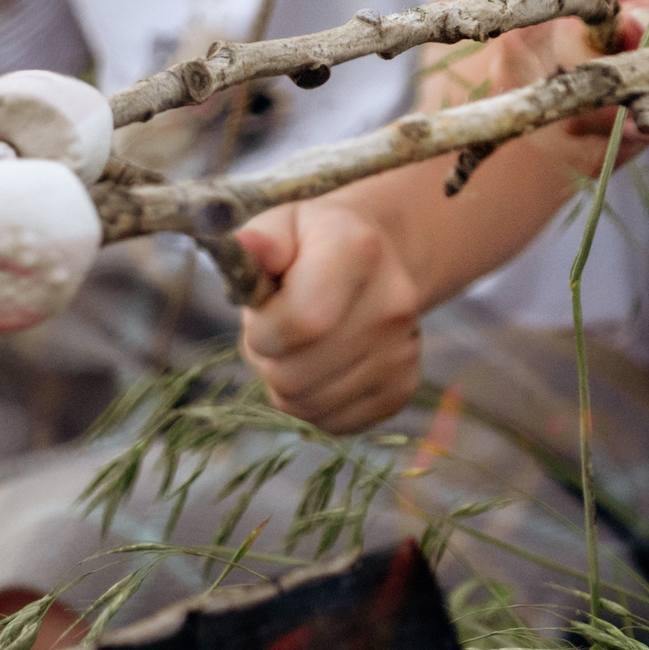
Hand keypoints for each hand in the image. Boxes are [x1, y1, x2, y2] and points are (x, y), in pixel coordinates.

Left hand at [234, 201, 422, 433]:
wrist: (378, 262)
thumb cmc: (314, 244)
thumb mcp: (282, 224)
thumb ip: (260, 239)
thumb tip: (246, 248)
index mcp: (359, 252)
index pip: (301, 324)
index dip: (262, 331)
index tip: (261, 314)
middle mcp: (392, 306)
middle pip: (294, 376)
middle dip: (266, 359)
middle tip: (275, 331)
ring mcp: (402, 353)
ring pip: (306, 406)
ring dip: (284, 384)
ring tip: (296, 347)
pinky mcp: (401, 390)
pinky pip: (329, 424)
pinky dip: (310, 405)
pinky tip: (318, 368)